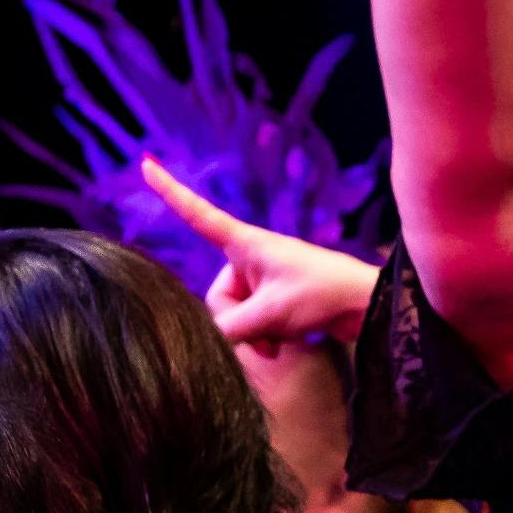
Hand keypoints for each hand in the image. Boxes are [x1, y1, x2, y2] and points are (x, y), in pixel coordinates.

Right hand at [141, 157, 382, 350]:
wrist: (365, 306)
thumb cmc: (320, 294)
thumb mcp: (271, 313)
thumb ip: (232, 328)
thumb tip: (207, 340)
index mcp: (245, 243)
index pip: (198, 214)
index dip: (171, 192)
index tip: (147, 165)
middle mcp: (248, 258)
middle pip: (217, 295)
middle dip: (236, 321)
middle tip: (265, 332)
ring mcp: (261, 280)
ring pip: (234, 316)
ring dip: (253, 335)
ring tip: (279, 341)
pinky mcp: (274, 301)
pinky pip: (251, 324)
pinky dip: (263, 338)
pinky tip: (282, 347)